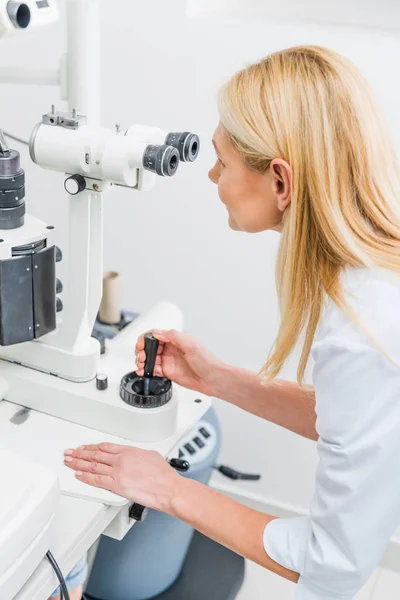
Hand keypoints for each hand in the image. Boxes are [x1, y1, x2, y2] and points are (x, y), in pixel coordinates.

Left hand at [64, 443, 180, 512]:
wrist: (168, 488)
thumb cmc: (163, 475)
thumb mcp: (150, 456)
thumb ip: (136, 455)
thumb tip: (130, 457)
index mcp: (128, 451)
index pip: (104, 447)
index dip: (91, 447)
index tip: (83, 447)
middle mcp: (121, 460)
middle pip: (95, 454)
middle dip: (79, 453)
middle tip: (69, 452)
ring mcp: (117, 472)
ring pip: (92, 465)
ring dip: (77, 463)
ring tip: (68, 461)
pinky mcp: (117, 486)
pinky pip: (96, 480)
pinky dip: (85, 477)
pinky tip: (78, 474)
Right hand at [135, 329, 225, 395]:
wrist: (213, 379)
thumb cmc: (207, 361)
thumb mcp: (191, 345)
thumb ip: (173, 336)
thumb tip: (157, 332)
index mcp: (176, 340)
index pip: (156, 335)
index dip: (145, 339)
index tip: (141, 345)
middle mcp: (171, 349)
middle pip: (150, 347)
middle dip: (141, 350)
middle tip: (141, 356)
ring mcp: (169, 361)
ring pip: (150, 359)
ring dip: (142, 361)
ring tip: (141, 364)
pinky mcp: (168, 372)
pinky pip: (154, 370)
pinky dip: (146, 371)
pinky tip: (143, 372)